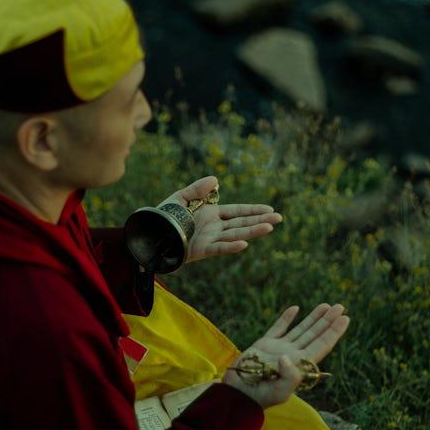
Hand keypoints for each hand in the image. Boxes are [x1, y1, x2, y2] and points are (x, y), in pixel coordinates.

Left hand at [157, 176, 281, 264]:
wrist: (151, 234)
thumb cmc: (164, 216)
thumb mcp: (180, 197)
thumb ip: (198, 188)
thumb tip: (216, 180)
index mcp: (211, 214)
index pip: (238, 212)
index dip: (254, 211)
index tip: (270, 210)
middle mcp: (214, 228)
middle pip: (242, 224)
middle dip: (260, 221)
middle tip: (279, 219)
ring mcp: (210, 239)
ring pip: (235, 235)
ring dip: (252, 232)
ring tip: (269, 228)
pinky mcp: (201, 250)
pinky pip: (219, 248)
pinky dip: (231, 246)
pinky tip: (244, 244)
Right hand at [222, 303, 349, 408]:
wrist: (238, 395)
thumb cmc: (260, 396)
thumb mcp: (278, 391)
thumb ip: (288, 376)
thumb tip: (287, 357)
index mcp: (300, 365)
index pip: (322, 345)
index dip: (334, 332)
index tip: (345, 318)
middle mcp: (293, 355)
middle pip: (315, 335)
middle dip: (328, 321)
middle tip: (340, 307)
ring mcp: (279, 349)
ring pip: (301, 330)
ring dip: (313, 318)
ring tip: (326, 305)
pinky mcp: (264, 344)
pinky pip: (279, 328)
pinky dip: (287, 318)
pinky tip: (296, 309)